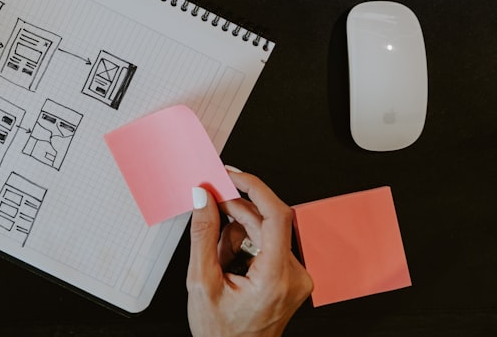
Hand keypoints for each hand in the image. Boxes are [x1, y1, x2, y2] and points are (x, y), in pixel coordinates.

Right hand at [187, 170, 312, 336]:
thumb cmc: (221, 333)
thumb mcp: (200, 282)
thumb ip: (202, 235)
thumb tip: (202, 198)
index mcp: (275, 278)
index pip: (277, 216)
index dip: (255, 188)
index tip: (232, 175)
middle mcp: (293, 276)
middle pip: (267, 221)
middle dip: (235, 213)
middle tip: (208, 206)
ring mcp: (296, 277)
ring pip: (266, 230)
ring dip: (238, 232)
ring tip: (218, 257)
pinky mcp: (291, 276)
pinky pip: (269, 243)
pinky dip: (245, 244)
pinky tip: (229, 261)